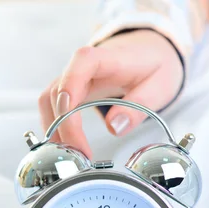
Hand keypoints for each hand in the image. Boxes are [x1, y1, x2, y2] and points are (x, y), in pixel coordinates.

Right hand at [39, 29, 183, 158]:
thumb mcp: (160, 85)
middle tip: (80, 153)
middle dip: (64, 125)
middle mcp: (84, 65)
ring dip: (54, 128)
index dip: (70, 84)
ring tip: (71, 153)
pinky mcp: (68, 89)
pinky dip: (54, 127)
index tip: (67, 110)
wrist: (148, 52)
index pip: (82, 62)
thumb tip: (113, 127)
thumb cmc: (153, 65)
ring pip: (49, 100)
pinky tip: (66, 144)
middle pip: (59, 90)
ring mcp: (72, 77)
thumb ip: (138, 106)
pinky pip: (51, 107)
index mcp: (110, 57)